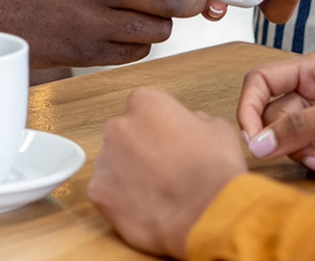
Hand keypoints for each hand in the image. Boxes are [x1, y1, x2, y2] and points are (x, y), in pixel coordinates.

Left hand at [90, 88, 248, 258]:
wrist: (205, 211)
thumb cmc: (214, 167)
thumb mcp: (216, 127)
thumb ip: (194, 120)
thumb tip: (190, 125)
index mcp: (145, 102)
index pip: (144, 108)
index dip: (158, 128)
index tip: (170, 143)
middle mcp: (118, 126)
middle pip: (123, 135)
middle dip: (138, 150)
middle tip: (162, 169)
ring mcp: (104, 160)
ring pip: (113, 165)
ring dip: (128, 176)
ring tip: (155, 193)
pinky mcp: (98, 193)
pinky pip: (106, 194)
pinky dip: (121, 202)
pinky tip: (144, 209)